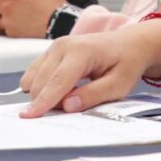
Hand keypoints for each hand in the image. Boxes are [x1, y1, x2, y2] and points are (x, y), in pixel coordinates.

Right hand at [20, 20, 160, 114]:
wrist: (130, 43)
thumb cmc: (127, 62)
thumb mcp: (119, 85)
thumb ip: (93, 96)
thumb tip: (67, 106)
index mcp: (81, 51)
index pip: (57, 82)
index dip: (44, 102)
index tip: (29, 116)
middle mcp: (63, 46)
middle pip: (41, 82)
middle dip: (49, 102)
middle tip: (76, 105)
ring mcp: (55, 47)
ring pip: (34, 79)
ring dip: (45, 94)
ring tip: (72, 95)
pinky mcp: (51, 52)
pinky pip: (35, 74)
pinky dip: (44, 86)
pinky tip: (64, 88)